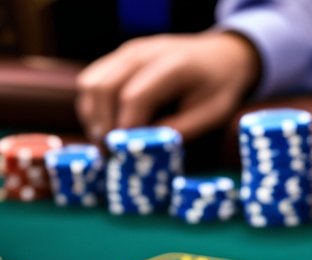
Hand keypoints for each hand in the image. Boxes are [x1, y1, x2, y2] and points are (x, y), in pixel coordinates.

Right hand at [76, 31, 260, 141]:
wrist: (221, 54)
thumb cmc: (220, 87)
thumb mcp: (213, 113)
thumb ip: (181, 129)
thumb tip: (145, 146)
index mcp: (172, 65)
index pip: (134, 97)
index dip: (125, 128)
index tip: (124, 155)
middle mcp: (143, 52)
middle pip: (104, 88)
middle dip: (103, 126)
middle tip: (110, 156)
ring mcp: (128, 51)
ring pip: (91, 83)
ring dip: (93, 117)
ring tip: (106, 144)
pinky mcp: (120, 56)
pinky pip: (93, 79)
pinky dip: (93, 105)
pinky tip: (106, 126)